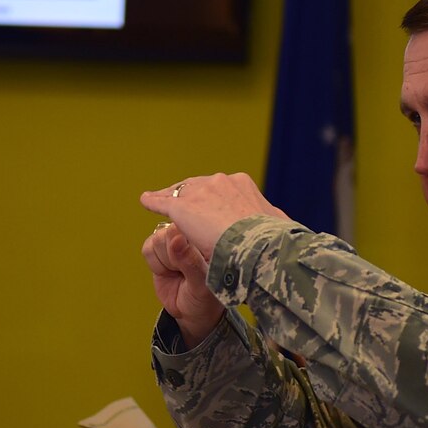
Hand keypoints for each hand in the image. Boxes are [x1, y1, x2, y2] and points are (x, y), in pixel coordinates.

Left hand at [139, 172, 290, 256]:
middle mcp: (219, 182)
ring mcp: (199, 193)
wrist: (257, 244)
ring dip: (168, 196)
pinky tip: (146, 201)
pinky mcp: (183, 208)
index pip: (219, 187)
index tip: (206, 205)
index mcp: (241, 184)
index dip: (209, 196)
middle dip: (188, 193)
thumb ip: (274, 221)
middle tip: (180, 201)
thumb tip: (281, 223)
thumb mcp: (279, 226)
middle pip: (197, 185)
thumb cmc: (272, 239)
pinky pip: (163, 202)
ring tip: (157, 200)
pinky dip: (153, 201)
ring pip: (179, 192)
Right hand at [142, 221, 224, 345]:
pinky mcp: (159, 248)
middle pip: (169, 232)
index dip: (183, 244)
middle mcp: (192, 234)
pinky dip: (155, 265)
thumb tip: (177, 238)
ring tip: (179, 272)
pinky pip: (148, 248)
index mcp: (210, 238)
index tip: (189, 263)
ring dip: (165, 262)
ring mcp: (174, 239)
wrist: (192, 312)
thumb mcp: (202, 283)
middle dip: (173, 256)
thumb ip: (190, 261)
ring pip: (157, 240)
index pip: (189, 225)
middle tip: (185, 271)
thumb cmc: (206, 296)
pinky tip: (168, 272)